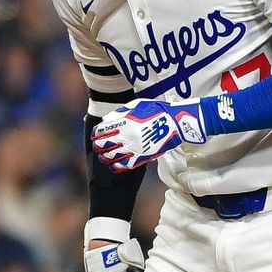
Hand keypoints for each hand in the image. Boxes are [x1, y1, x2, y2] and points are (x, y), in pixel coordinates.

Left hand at [91, 99, 206, 171]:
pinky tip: (114, 166)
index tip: (96, 136)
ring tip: (104, 157)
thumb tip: (106, 120)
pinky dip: (117, 167)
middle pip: (104, 145)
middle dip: (99, 146)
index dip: (96, 134)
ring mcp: (134, 147)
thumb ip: (120, 112)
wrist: (175, 122)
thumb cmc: (156, 110)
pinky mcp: (142, 157)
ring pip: (111, 157)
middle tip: (99, 147)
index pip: (101, 131)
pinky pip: (125, 165)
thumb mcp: (136, 105)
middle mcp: (127, 136)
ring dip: (105, 157)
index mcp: (124, 122)